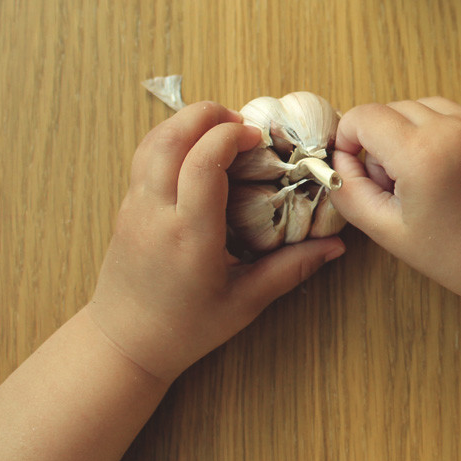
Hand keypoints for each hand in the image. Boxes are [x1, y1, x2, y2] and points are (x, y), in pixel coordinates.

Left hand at [86, 101, 344, 382]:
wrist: (123, 344)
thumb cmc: (186, 328)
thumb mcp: (246, 302)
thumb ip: (290, 268)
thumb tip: (336, 245)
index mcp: (188, 235)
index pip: (201, 163)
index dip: (230, 136)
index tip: (258, 138)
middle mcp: (156, 213)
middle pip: (171, 137)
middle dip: (208, 115)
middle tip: (241, 124)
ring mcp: (134, 206)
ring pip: (152, 140)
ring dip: (187, 123)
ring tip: (221, 132)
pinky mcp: (125, 206)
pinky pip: (145, 156)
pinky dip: (172, 139)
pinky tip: (197, 153)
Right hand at [329, 98, 460, 309]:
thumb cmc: (453, 254)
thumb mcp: (386, 231)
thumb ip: (348, 190)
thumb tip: (338, 157)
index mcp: (422, 154)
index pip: (363, 117)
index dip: (351, 140)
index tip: (359, 168)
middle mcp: (454, 127)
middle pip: (391, 108)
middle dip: (382, 141)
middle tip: (398, 184)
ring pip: (422, 107)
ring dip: (412, 133)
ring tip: (426, 176)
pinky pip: (452, 113)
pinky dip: (442, 133)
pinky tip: (452, 169)